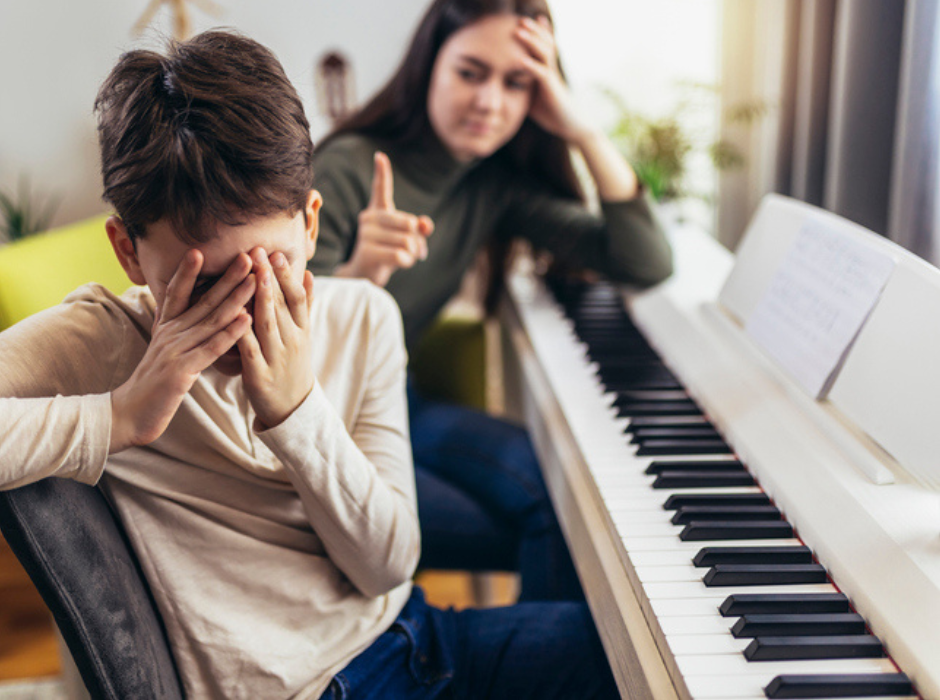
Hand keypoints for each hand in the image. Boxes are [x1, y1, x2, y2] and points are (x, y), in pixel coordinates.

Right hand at [110, 250, 254, 451]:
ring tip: (255, 280)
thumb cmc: (152, 382)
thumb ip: (172, 327)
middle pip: (203, 300)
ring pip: (211, 320)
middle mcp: (170, 333)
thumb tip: (177, 305)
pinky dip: (229, 333)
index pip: (177, 292)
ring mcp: (175, 350)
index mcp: (166, 327)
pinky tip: (246, 320)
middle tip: (248, 256)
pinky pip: (211, 349)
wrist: (130, 414)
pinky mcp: (182, 370)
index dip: (188, 271)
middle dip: (227, 277)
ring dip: (235, 298)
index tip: (200, 249)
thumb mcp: (161, 348)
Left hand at [237, 248, 315, 429]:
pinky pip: (250, 350)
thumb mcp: (303, 335)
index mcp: (301, 330)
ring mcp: (276, 358)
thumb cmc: (292, 366)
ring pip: (268, 323)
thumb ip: (305, 305)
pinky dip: (243, 332)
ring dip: (261, 297)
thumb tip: (308, 273)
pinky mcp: (259, 375)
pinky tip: (236, 315)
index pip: (296, 298)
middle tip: (259, 251)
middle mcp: (292, 341)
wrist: (292, 408)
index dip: (287, 275)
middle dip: (270, 277)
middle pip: (281, 305)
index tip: (276, 253)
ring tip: (253, 273)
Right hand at [337, 151, 433, 286]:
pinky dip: (407, 262)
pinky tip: (398, 263)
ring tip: (403, 257)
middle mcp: (369, 218)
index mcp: (378, 211)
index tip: (380, 156)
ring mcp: (366, 234)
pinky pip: (401, 255)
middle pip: (409, 223)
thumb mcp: (407, 239)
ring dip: (412, 254)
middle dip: (417, 241)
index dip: (382, 172)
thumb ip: (420, 229)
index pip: (380, 189)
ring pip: (407, 241)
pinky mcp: (367, 252)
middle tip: (415, 250)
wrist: (365, 274)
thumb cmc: (388, 253)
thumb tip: (425, 225)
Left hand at [514, 16, 593, 144]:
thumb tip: (506, 83)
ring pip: (544, 54)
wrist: (569, 126)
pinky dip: (531, 66)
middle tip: (520, 19)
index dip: (536, 33)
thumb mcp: (533, 96)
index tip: (523, 22)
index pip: (542, 47)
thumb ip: (523, 86)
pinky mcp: (552, 90)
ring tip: (519, 31)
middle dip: (534, 31)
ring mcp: (553, 78)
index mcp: (546, 70)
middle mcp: (551, 70)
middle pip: (545, 43)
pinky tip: (521, 59)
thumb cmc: (551, 112)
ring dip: (532, 41)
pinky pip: (542, 74)